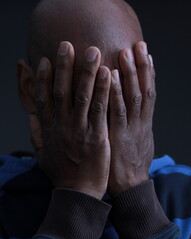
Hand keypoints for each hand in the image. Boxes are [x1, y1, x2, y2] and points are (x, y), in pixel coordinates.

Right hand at [35, 42, 110, 199]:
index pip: (43, 98)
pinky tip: (109, 74)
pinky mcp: (97, 136)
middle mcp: (62, 126)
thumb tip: (33, 116)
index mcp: (50, 129)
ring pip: (82, 96)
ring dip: (87, 72)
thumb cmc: (63, 172)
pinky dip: (103, 90)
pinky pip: (100, 109)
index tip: (45, 60)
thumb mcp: (43, 153)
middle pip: (61, 91)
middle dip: (65, 67)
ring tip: (92, 51)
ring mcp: (79, 130)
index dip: (43, 78)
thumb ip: (38, 132)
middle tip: (67, 45)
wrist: (78, 193)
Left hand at [108, 41, 155, 195]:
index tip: (147, 55)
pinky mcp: (120, 136)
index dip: (149, 74)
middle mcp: (141, 122)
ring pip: (134, 97)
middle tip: (139, 45)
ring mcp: (132, 128)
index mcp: (145, 123)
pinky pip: (118, 111)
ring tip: (127, 53)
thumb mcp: (139, 142)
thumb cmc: (132, 165)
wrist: (131, 187)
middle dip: (142, 67)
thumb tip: (135, 113)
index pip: (150, 94)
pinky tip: (113, 77)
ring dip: (131, 74)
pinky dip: (117, 93)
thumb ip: (136, 126)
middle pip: (145, 90)